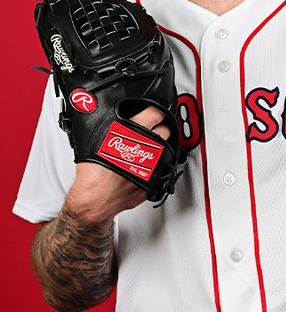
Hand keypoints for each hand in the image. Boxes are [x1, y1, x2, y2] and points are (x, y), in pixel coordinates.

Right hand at [66, 107, 171, 225]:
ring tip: (150, 147)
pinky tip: (145, 165)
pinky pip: (160, 169)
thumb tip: (106, 114)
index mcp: (135, 132)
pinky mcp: (154, 181)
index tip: (156, 111)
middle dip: (161, 127)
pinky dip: (155, 166)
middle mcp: (148, 147)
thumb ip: (108, 123)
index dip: (157, 110)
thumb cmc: (93, 172)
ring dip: (160, 146)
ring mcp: (153, 164)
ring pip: (166, 149)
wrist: (94, 200)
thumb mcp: (96, 138)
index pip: (157, 112)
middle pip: (165, 129)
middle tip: (154, 128)